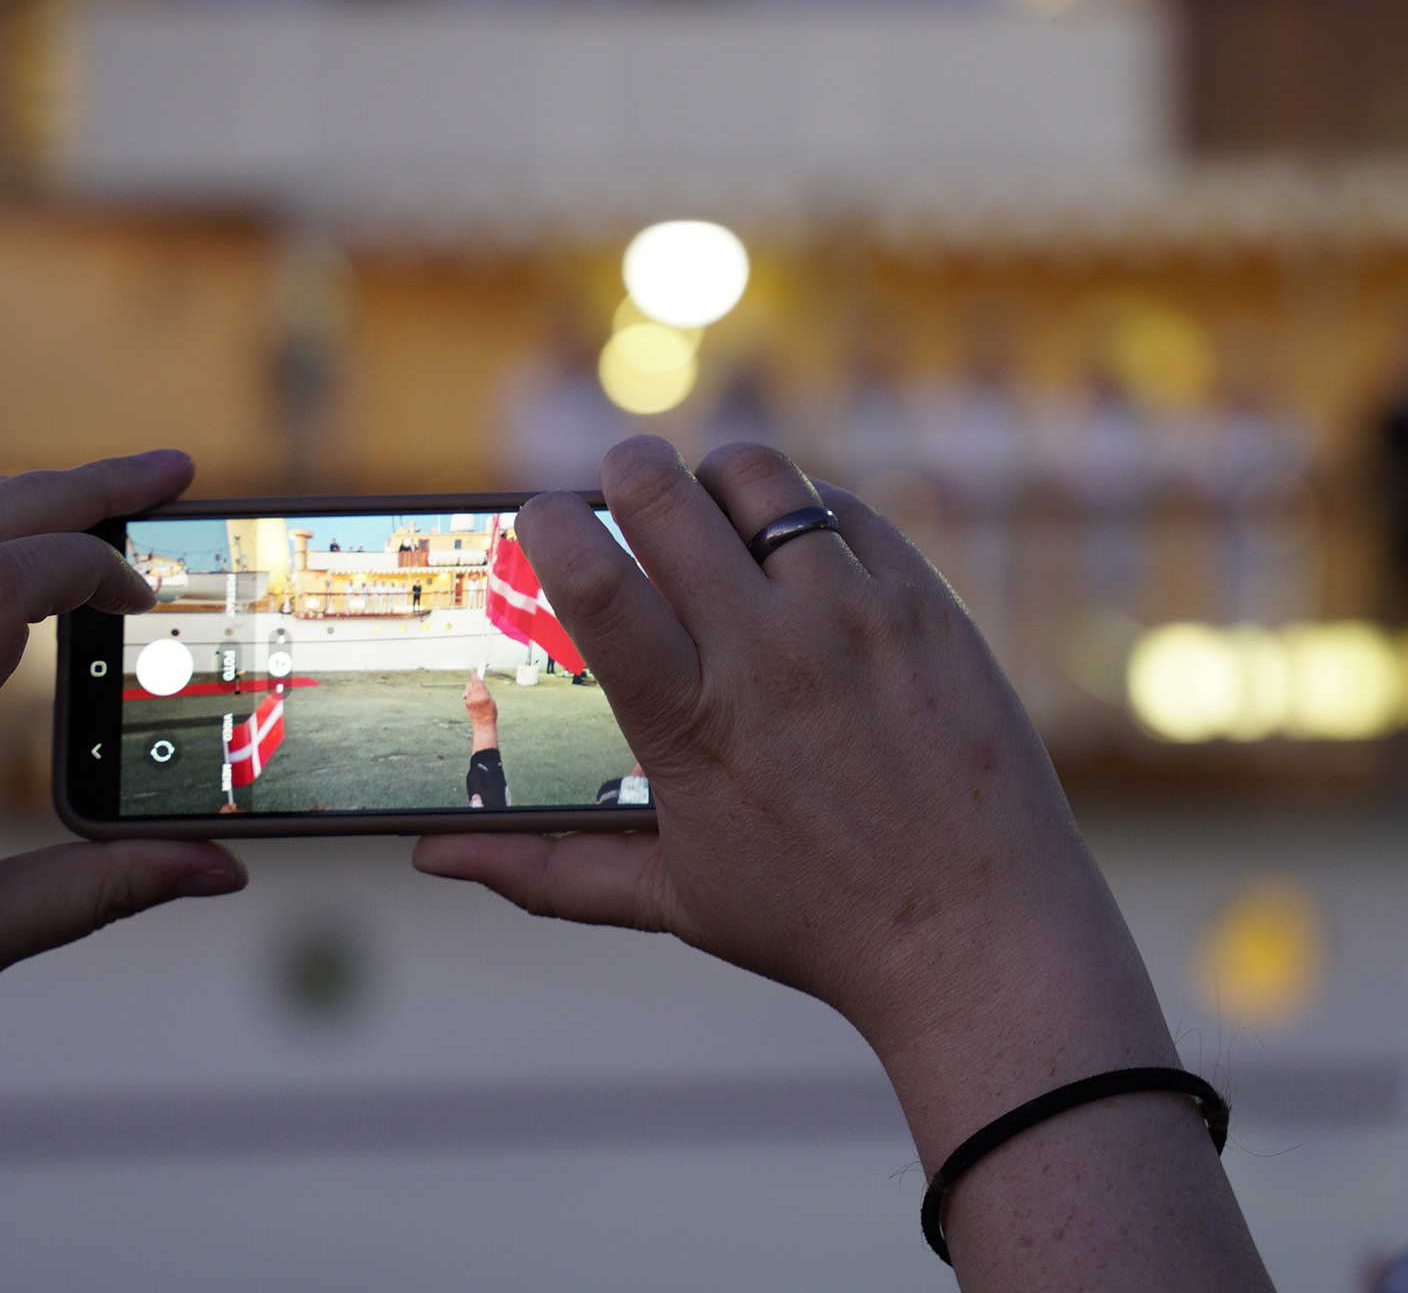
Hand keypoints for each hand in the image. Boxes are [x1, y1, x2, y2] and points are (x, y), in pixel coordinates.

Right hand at [413, 437, 1269, 1289]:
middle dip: (627, 471)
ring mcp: (853, 618)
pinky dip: (811, 512)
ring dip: (721, 478)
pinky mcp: (924, 605)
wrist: (978, 935)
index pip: (591, 580)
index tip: (539, 514)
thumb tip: (429, 856)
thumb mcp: (671, 899)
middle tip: (623, 485)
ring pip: (762, 478)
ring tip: (714, 507)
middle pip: (665, 495)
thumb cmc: (815, 923)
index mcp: (689, 722)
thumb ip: (544, 869)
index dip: (549, 524)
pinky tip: (800, 547)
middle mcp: (768, 654)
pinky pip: (848, 508)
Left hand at [463, 668, 498, 746]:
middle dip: (473, 681)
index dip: (474, 675)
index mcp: (482, 695)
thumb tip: (479, 684)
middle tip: (477, 680)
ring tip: (478, 693)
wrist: (483, 725)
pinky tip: (475, 699)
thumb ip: (484, 691)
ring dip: (472, 688)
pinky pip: (467, 695)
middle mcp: (474, 697)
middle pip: (471, 684)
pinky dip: (471, 694)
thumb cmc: (490, 713)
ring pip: (468, 689)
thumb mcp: (491, 700)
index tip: (473, 669)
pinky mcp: (466, 704)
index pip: (477, 682)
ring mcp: (468, 701)